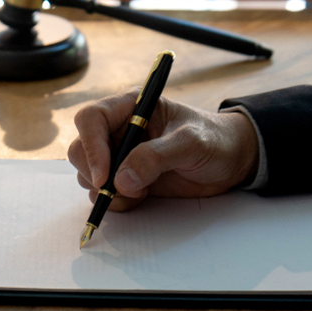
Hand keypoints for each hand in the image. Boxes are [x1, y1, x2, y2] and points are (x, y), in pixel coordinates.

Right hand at [67, 89, 259, 210]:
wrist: (231, 162)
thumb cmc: (215, 140)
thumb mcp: (191, 142)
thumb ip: (156, 157)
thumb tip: (122, 180)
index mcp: (130, 108)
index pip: (91, 119)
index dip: (91, 146)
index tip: (104, 175)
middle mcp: (119, 131)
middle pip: (80, 149)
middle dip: (93, 172)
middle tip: (116, 190)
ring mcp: (120, 157)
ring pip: (87, 174)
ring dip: (105, 190)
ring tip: (141, 192)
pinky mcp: (125, 180)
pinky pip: (103, 194)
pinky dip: (116, 202)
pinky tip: (142, 197)